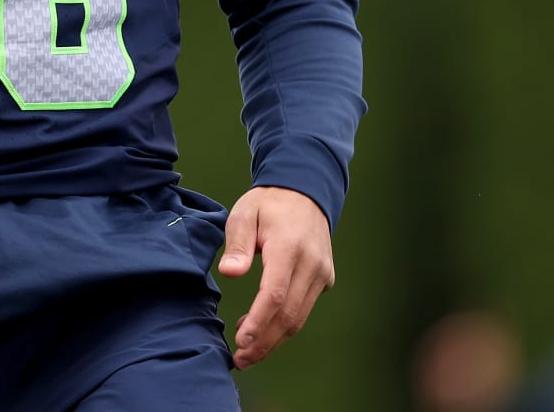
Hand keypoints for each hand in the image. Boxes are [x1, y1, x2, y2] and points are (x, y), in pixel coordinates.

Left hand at [218, 186, 334, 367]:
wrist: (305, 193)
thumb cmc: (268, 204)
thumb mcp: (244, 213)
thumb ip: (237, 243)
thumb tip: (229, 272)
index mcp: (289, 247)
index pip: (275, 294)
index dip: (258, 322)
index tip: (240, 341)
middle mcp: (311, 264)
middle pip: (289, 315)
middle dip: (264, 342)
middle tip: (240, 359)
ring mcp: (321, 273)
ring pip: (299, 317)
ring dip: (273, 339)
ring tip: (246, 352)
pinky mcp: (325, 279)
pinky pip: (303, 308)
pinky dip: (283, 324)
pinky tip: (260, 328)